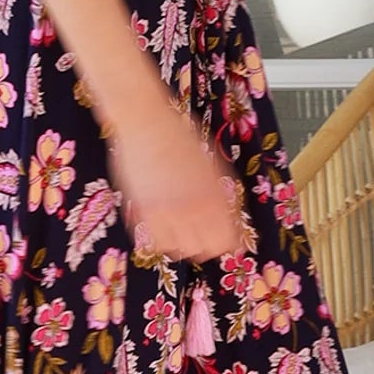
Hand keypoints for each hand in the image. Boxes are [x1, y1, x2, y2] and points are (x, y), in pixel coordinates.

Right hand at [109, 104, 247, 262]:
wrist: (146, 123)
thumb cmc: (179, 136)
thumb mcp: (212, 162)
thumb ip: (221, 193)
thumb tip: (230, 215)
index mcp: (214, 197)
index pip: (227, 240)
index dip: (226, 241)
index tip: (224, 238)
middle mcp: (193, 209)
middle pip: (205, 249)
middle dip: (205, 242)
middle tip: (199, 230)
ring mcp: (167, 212)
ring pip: (180, 250)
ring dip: (182, 242)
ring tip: (179, 226)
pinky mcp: (143, 212)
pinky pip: (156, 242)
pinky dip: (160, 238)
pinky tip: (162, 222)